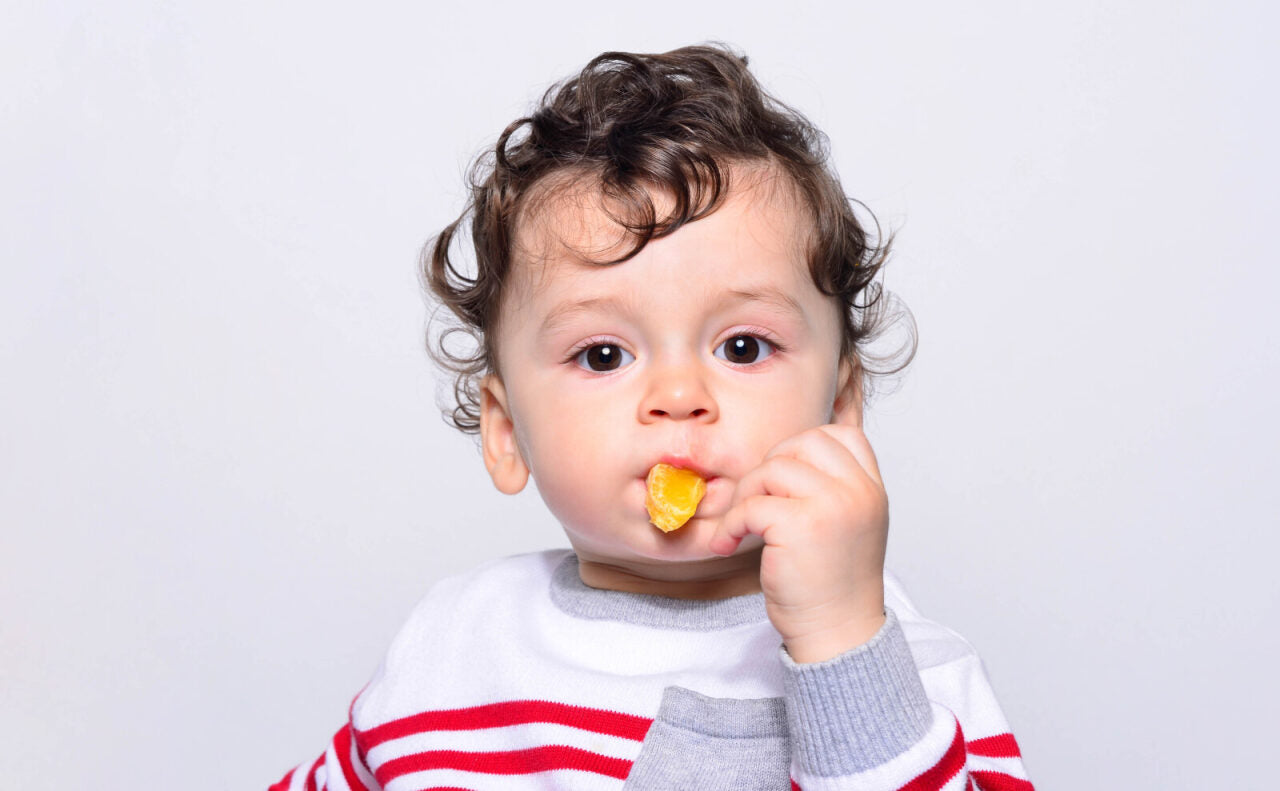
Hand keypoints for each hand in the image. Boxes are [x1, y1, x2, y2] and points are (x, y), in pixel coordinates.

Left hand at [709, 413, 888, 662]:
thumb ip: (832, 487)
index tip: (783, 481)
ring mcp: (833, 506)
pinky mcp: (800, 526)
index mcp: (871, 490)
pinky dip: (731, 524)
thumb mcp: (848, 523)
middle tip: (757, 503)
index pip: (842, 434)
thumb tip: (787, 453)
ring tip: (742, 526)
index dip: (803, 447)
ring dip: (745, 496)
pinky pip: (751, 505)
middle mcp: (858, 493)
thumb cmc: (831, 583)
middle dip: (769, 468)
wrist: (836, 633)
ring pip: (771, 469)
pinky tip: (729, 543)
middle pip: (801, 443)